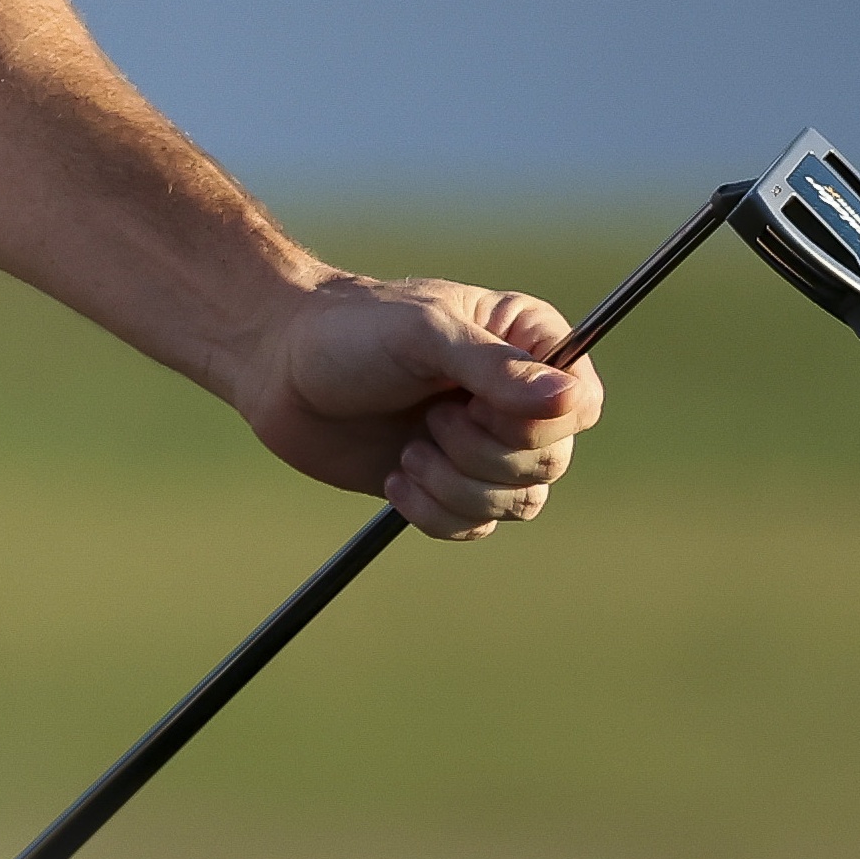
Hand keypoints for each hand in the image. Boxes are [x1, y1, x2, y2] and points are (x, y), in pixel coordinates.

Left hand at [236, 274, 605, 540]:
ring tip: (409, 451)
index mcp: (525, 342)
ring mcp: (481, 443)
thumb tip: (570, 399)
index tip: (478, 405)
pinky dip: (434, 512)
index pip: (582, 404)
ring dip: (456, 486)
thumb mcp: (423, 335)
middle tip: (430, 419)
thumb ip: (496, 369)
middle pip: (552, 461)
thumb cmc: (350, 332)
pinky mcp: (446, 482)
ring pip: (520, 503)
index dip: (541, 423)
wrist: (277, 367)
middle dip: (484, 455)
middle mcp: (514, 396)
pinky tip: (395, 475)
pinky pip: (474, 526)